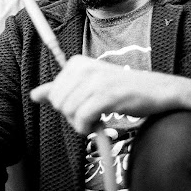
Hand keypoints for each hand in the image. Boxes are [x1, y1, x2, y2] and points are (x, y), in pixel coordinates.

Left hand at [30, 54, 181, 133]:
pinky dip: (88, 128)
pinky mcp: (105, 95)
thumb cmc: (122, 89)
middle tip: (91, 114)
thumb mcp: (88, 85)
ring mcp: (95, 80)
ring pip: (69, 112)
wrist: (156, 90)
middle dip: (72, 116)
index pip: (53, 93)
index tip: (84, 103)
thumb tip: (34, 95)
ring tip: (98, 118)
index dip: (67, 106)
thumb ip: (60, 89)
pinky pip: (81, 119)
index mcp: (77, 62)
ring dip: (82, 124)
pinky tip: (100, 123)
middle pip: (58, 104)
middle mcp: (83, 67)